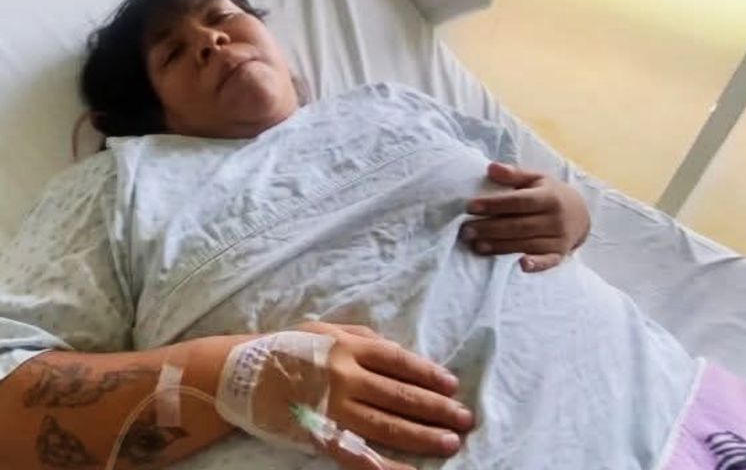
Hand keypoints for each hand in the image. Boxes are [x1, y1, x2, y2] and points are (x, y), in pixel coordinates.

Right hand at [294, 322, 473, 464]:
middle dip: (437, 409)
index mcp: (349, 348)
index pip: (400, 362)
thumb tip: (399, 352)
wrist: (240, 376)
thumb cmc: (287, 348)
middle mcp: (346, 378)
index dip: (429, 374)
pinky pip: (358, 453)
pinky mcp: (321, 435)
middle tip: (465, 419)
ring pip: (387, 425)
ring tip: (450, 443)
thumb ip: (363, 338)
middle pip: (401, 395)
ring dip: (422, 436)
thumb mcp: (326, 330)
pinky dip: (386, 466)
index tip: (452, 385)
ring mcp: (333, 409)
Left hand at [460, 162, 589, 272]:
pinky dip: (536, 264)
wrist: (581, 214)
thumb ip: (514, 174)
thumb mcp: (537, 178)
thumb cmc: (550, 194)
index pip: (517, 202)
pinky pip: (548, 262)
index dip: (493, 205)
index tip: (470, 207)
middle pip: (518, 225)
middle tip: (466, 230)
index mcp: (548, 197)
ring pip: (525, 244)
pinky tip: (521, 265)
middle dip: (489, 228)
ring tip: (476, 245)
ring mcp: (558, 238)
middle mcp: (555, 218)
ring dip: (500, 247)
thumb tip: (491, 168)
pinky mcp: (559, 254)